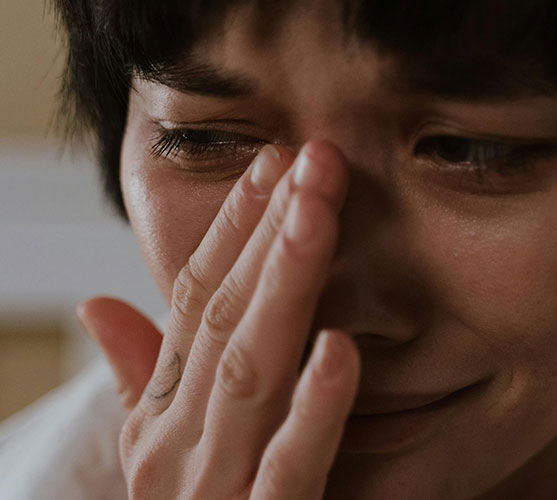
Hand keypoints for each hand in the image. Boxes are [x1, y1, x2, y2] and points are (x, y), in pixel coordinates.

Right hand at [78, 141, 360, 498]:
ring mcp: (212, 490)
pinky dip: (313, 410)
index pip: (194, 300)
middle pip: (225, 317)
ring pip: (249, 373)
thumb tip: (100, 304)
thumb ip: (144, 378)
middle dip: (269, 233)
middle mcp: (176, 444)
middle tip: (313, 159)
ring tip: (317, 213)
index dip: (232, 229)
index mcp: (160, 416)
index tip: (275, 165)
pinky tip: (343, 350)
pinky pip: (288, 471)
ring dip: (285, 288)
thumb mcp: (164, 451)